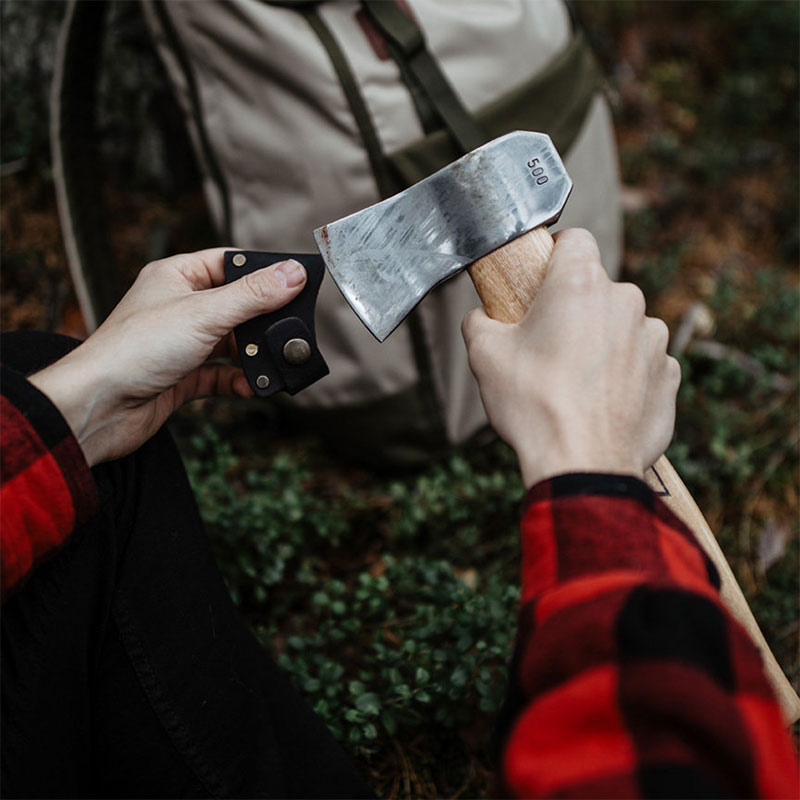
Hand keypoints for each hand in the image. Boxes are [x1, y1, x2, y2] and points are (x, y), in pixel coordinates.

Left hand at [29, 249, 305, 466]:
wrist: (98, 408)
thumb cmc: (134, 351)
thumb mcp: (204, 314)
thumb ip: (253, 295)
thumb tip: (292, 273)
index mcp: (176, 277)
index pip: (229, 264)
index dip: (262, 272)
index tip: (295, 282)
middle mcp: (179, 307)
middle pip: (236, 306)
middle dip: (263, 322)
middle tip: (288, 330)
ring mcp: (181, 344)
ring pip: (232, 344)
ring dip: (253, 356)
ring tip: (270, 363)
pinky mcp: (182, 377)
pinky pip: (221, 375)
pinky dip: (238, 381)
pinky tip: (250, 386)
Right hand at [462, 228, 680, 487]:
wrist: (581, 466)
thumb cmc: (533, 406)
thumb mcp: (483, 356)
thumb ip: (479, 322)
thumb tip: (482, 318)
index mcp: (580, 285)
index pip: (574, 239)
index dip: (554, 256)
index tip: (541, 281)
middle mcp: (625, 302)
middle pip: (597, 289)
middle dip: (575, 309)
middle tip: (547, 345)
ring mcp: (653, 340)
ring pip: (622, 326)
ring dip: (602, 343)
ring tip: (574, 382)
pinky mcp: (668, 375)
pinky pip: (642, 363)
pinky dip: (624, 375)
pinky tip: (599, 402)